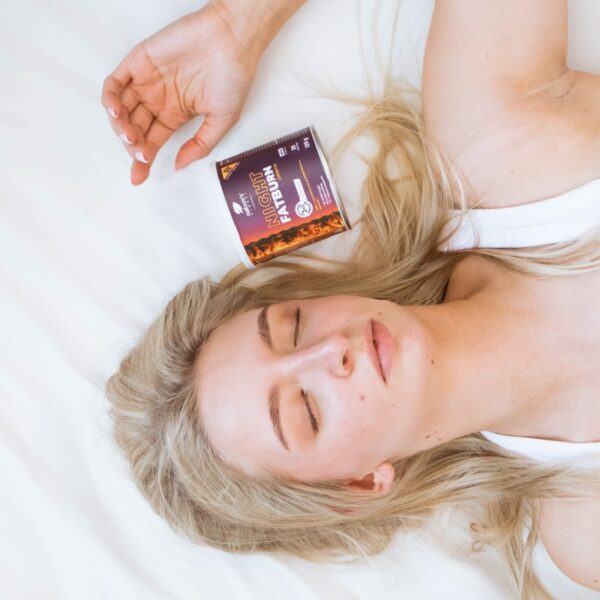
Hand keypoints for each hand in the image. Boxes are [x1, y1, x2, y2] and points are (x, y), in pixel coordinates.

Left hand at [101, 1, 259, 184]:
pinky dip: (109, 98)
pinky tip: (115, 111)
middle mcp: (159, 100)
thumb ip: (201, 145)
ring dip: (119, 126)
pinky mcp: (139, 62)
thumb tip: (179, 166)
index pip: (152, 142)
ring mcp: (147, 81)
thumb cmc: (233, 76)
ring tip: (129, 135)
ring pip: (121, 109)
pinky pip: (115, 83)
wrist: (232, 40)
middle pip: (134, 129)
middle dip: (132, 146)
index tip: (138, 177)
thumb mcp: (223, 121)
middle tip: (140, 153)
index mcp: (176, 115)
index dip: (142, 160)